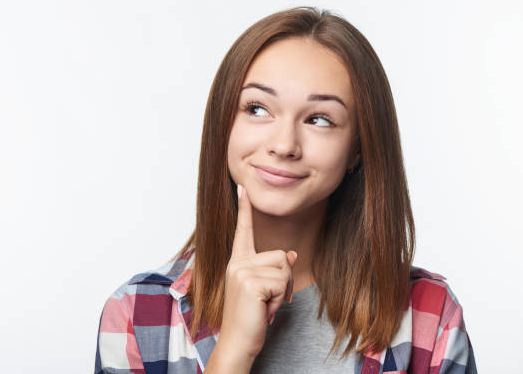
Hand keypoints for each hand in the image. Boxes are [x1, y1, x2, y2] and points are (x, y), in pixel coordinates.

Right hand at [219, 183, 297, 359]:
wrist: (237, 342)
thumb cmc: (250, 317)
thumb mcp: (264, 290)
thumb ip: (273, 270)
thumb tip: (292, 255)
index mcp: (237, 262)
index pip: (243, 231)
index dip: (244, 209)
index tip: (242, 187)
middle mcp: (237, 263)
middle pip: (279, 256)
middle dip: (283, 281)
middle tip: (268, 301)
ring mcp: (241, 272)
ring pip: (283, 268)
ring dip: (282, 291)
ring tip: (265, 305)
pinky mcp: (250, 282)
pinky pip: (281, 282)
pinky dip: (279, 299)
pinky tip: (265, 310)